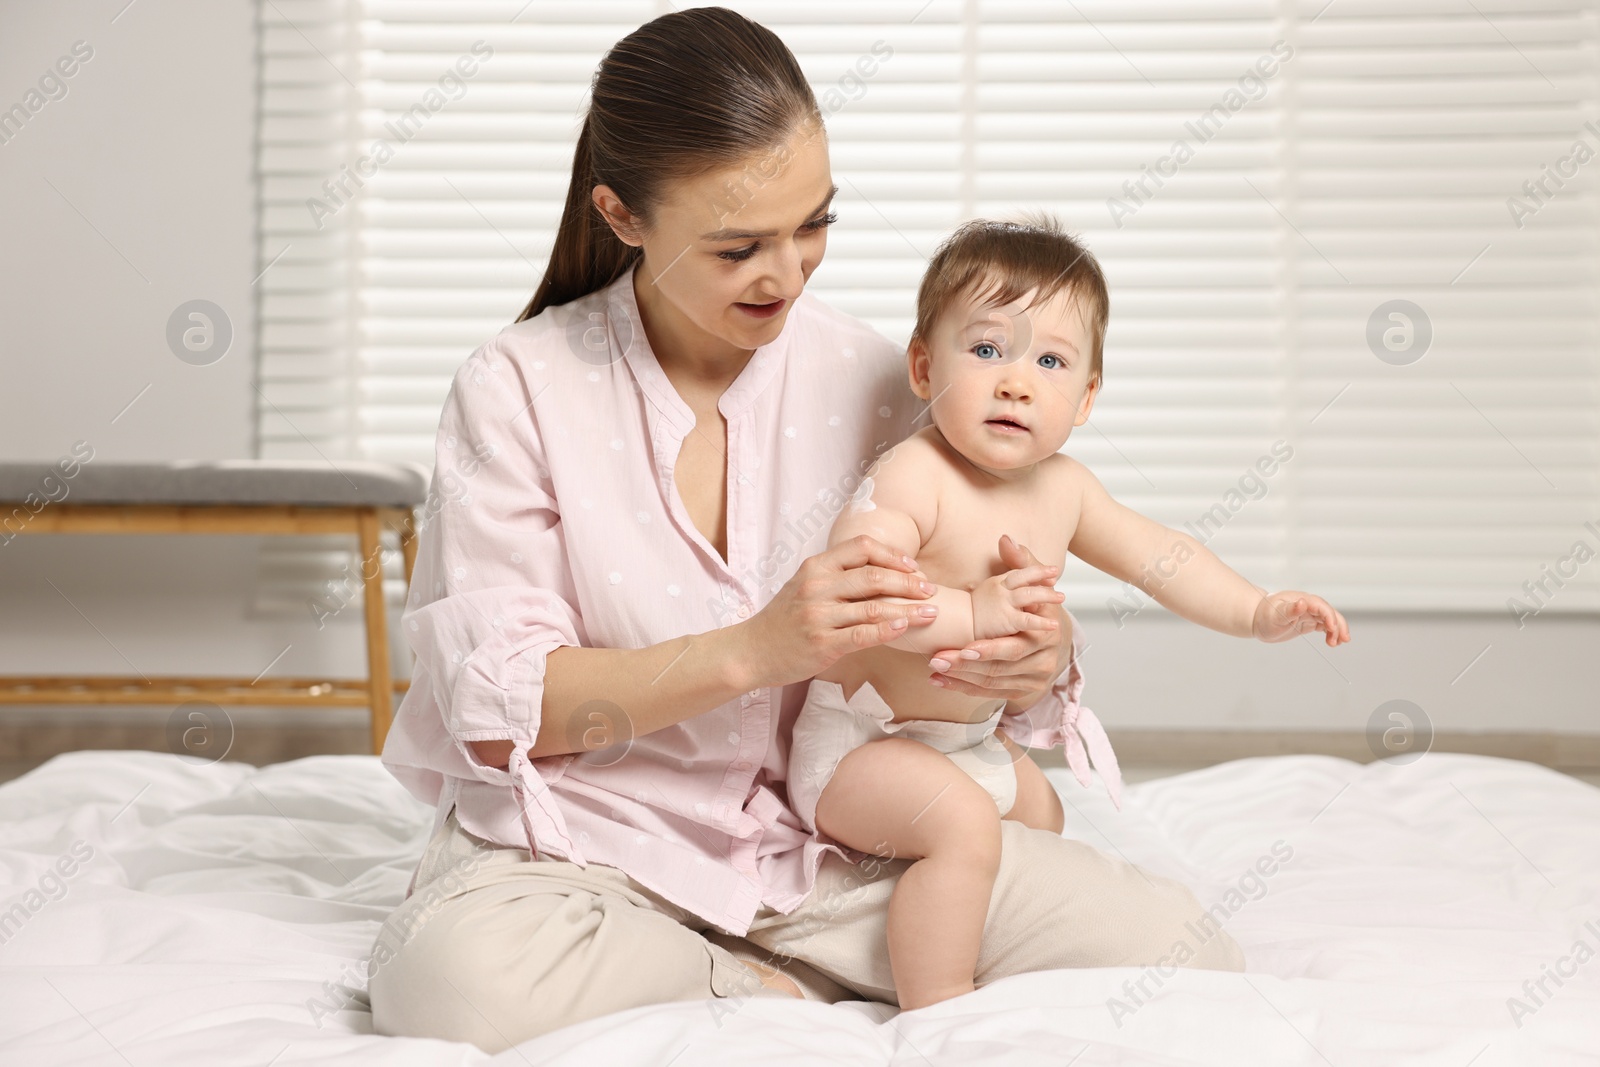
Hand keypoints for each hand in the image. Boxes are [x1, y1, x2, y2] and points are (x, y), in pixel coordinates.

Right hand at [734, 535, 938, 688]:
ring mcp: (819, 616)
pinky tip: (905, 628)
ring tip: (931, 613)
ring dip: (908, 609)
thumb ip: (835, 575)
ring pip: (874, 607)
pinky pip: (862, 634)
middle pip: (873, 576)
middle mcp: (817, 587)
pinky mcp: (822, 644)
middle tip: (931, 590)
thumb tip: (879, 569)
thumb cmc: (783, 619)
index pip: (861, 547)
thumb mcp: (804, 585)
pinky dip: (887, 630)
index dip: (892, 554)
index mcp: (815, 567)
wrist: (751, 651)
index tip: (912, 566)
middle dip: (909, 583)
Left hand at [929, 535, 1070, 703]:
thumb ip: (1020, 562)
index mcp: (1047, 628)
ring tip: (934, 667)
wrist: (1050, 638)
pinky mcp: (1022, 689)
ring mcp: (1034, 675)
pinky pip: (990, 692)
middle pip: (1004, 664)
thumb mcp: (1031, 581)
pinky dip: (964, 688)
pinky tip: (940, 682)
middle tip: (939, 659)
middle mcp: (1044, 655)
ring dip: (962, 676)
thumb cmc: (1033, 605)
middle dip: (970, 664)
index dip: (993, 646)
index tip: (966, 647)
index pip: (1020, 641)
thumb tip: (1006, 540)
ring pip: (994, 680)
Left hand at [1252, 591, 1349, 645]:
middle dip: (1338, 624)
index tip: (1332, 628)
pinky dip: (1331, 633)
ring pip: (1329, 620)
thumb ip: (1290, 609)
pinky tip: (1333, 642)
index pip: (1320, 606)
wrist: (1257, 619)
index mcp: (1300, 599)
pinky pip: (1324, 625)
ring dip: (1337, 630)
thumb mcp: (1275, 614)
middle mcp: (1307, 605)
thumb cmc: (1264, 615)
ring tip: (1337, 643)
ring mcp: (1309, 613)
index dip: (1329, 616)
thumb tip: (1303, 602)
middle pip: (1329, 612)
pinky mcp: (1308, 622)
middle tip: (1344, 640)